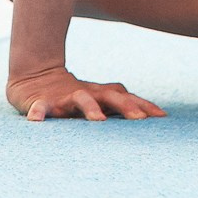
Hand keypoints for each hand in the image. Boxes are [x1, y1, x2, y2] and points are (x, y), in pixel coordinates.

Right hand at [8, 64, 164, 120]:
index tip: (162, 118)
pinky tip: (36, 120)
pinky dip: (38, 112)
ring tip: (98, 120)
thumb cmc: (74, 94)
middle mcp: (87, 94)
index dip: (145, 107)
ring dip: (90, 108)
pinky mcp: (42, 102)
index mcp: (101, 95)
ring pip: (80, 99)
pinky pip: (40, 107)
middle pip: (110, 96)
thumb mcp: (98, 98)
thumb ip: (121, 104)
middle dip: (126, 106)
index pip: (128, 99)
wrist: (35, 77)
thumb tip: (156, 116)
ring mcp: (65, 98)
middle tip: (139, 120)